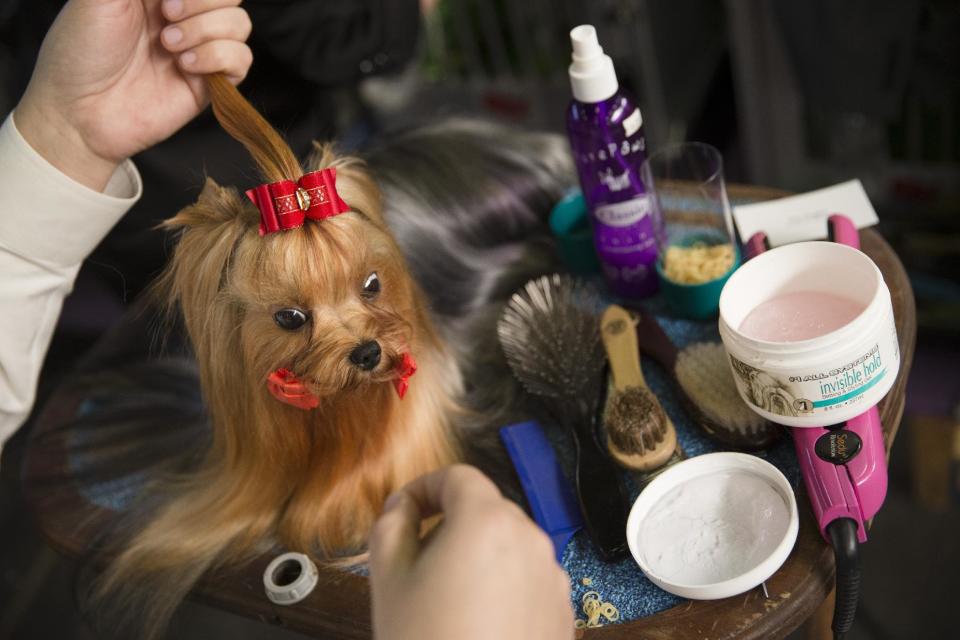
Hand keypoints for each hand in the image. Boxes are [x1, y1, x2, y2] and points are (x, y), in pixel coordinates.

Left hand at [15, 0, 252, 190]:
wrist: (80, 112)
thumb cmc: (80, 52)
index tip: (164, 0)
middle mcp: (183, 16)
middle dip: (203, 2)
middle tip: (167, 16)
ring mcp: (198, 49)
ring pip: (240, 24)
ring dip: (208, 30)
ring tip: (170, 46)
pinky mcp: (209, 83)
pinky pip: (242, 60)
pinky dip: (219, 57)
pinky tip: (186, 66)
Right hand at [369, 465, 573, 639]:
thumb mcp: (388, 579)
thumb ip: (392, 523)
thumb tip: (404, 506)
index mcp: (487, 521)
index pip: (458, 477)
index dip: (425, 487)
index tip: (405, 512)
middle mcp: (530, 539)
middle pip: (486, 510)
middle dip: (451, 524)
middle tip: (417, 564)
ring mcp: (553, 577)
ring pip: (509, 546)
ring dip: (478, 556)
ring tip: (447, 603)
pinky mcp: (564, 613)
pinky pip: (528, 581)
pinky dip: (503, 587)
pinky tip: (477, 625)